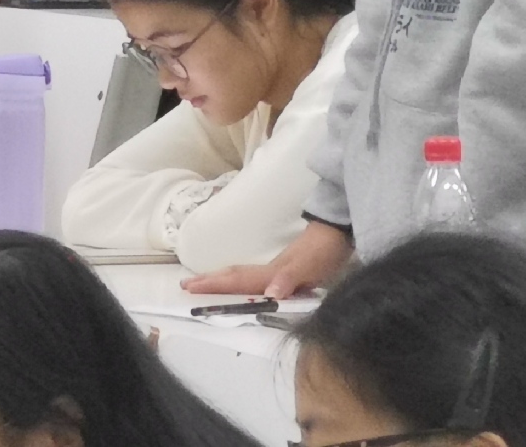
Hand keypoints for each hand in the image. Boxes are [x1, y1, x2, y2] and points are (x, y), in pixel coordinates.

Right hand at [183, 220, 352, 299]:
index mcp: (272, 272)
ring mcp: (277, 270)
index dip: (215, 285)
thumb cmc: (325, 250)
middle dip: (210, 281)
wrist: (340, 233)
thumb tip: (269, 293)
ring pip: (243, 276)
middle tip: (185, 286)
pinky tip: (241, 287)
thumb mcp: (311, 265)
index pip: (239, 280)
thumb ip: (290, 277)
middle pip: (235, 275)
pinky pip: (255, 278)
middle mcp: (270, 270)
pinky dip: (239, 283)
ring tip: (203, 285)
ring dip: (221, 281)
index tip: (191, 288)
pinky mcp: (286, 272)